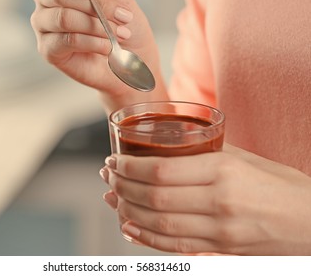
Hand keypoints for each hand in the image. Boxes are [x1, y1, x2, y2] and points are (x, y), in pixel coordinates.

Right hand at [30, 0, 162, 98]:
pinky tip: (108, 48)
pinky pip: (69, 40)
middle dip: (97, 7)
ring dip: (96, 26)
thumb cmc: (122, 27)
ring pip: (64, 18)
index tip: (122, 8)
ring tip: (119, 35)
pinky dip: (93, 43)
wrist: (128, 60)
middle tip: (124, 18)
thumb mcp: (119, 1)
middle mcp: (46, 4)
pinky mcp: (48, 50)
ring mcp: (43, 27)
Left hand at [100, 144, 310, 254]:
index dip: (131, 166)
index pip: (162, 170)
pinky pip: (174, 246)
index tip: (115, 159)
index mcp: (224, 172)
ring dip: (128, 209)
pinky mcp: (219, 251)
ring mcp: (218, 232)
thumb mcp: (250, 159)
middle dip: (123, 185)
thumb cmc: (285, 187)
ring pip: (158, 223)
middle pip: (154, 197)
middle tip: (108, 175)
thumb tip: (179, 143)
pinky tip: (129, 227)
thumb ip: (211, 152)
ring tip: (112, 197)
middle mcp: (218, 203)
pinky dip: (146, 237)